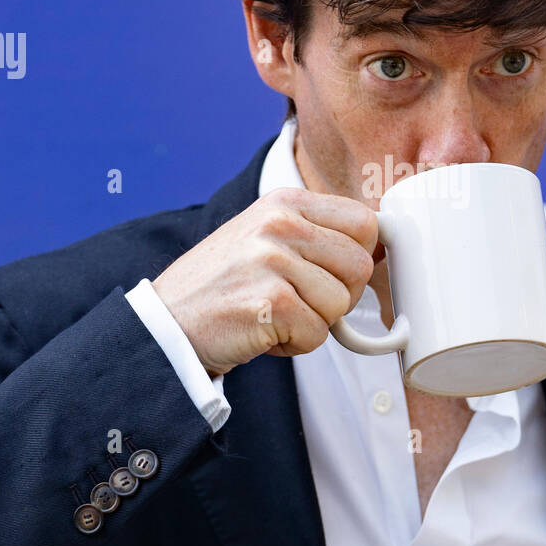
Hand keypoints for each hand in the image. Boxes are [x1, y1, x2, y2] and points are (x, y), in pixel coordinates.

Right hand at [151, 186, 378, 375]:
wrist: (167, 323)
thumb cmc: (222, 285)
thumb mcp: (266, 238)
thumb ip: (316, 235)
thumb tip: (378, 249)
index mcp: (285, 202)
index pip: (364, 222)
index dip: (359, 256)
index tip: (336, 275)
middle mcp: (280, 223)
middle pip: (359, 266)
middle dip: (339, 295)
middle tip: (301, 302)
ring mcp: (273, 260)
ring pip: (341, 303)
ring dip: (313, 322)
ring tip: (275, 315)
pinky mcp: (270, 302)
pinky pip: (317, 333)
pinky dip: (295, 344)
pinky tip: (264, 331)